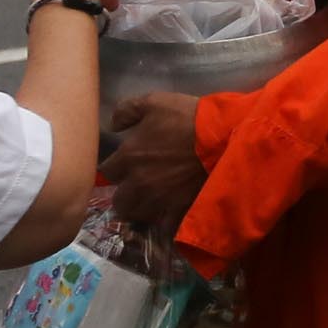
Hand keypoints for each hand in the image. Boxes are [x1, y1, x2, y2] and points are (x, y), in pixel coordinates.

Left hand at [101, 89, 210, 228]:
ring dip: (140, 208)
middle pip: (119, 200)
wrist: (220, 137)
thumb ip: (125, 111)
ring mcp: (158, 199)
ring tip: (148, 201)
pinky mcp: (178, 209)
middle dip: (123, 193)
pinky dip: (162, 222)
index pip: (107, 171)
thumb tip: (113, 126)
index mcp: (129, 156)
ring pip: (137, 214)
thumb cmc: (186, 117)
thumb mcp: (153, 102)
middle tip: (133, 186)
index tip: (121, 165)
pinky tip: (165, 215)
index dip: (113, 168)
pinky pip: (163, 225)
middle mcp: (138, 183)